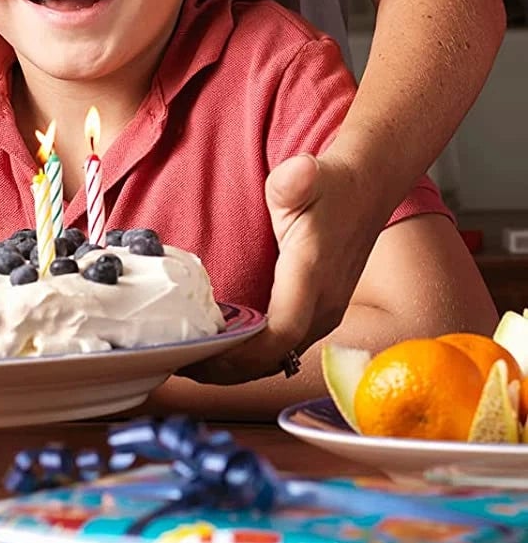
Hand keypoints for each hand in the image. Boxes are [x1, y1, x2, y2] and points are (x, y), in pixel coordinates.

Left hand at [184, 151, 381, 383]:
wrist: (366, 189)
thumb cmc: (331, 184)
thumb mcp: (308, 175)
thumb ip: (295, 180)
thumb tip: (298, 173)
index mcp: (313, 275)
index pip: (281, 333)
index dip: (242, 353)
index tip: (202, 354)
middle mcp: (323, 305)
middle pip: (273, 358)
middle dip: (225, 368)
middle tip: (177, 361)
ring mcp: (322, 313)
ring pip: (277, 358)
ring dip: (234, 366)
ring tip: (188, 361)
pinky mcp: (317, 313)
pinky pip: (281, 347)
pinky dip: (249, 355)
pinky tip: (218, 348)